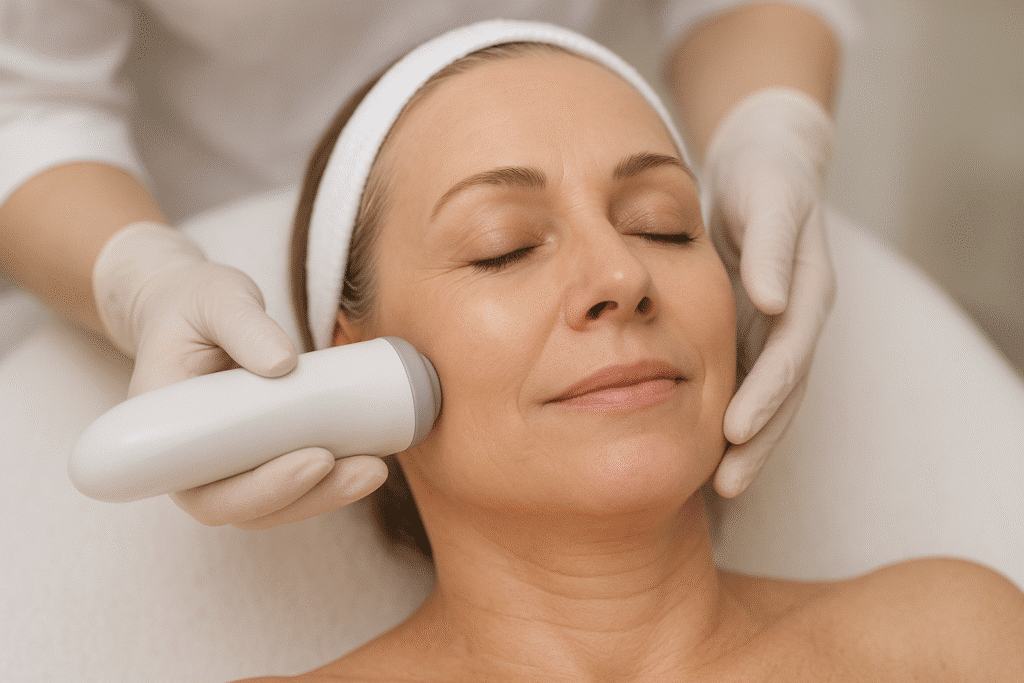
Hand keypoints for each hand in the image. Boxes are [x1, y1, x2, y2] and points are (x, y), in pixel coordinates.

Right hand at [92, 221, 386, 526]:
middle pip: (246, 508)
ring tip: (375, 468)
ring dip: (328, 494)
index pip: (204, 490)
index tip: (315, 460)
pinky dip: (329, 481)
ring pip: (274, 504)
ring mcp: (223, 463)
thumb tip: (283, 364)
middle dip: (311, 495)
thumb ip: (244, 325)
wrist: (192, 309)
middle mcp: (188, 462)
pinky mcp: (256, 454)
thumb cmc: (196, 304)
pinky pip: (289, 483)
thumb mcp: (216, 299)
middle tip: (367, 468)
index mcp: (162, 432)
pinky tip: (369, 462)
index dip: (260, 490)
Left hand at [702, 89, 835, 497]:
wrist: (764, 165)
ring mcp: (775, 329)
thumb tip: (770, 299)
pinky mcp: (752, 329)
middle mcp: (794, 319)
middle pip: (783, 393)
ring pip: (766, 396)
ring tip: (721, 488)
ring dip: (749, 443)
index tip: (735, 433)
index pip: (787, 356)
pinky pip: (744, 381)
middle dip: (759, 442)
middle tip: (728, 486)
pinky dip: (730, 416)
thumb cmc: (766, 178)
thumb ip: (772, 246)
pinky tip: (705, 450)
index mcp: (804, 292)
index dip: (765, 396)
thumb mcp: (769, 198)